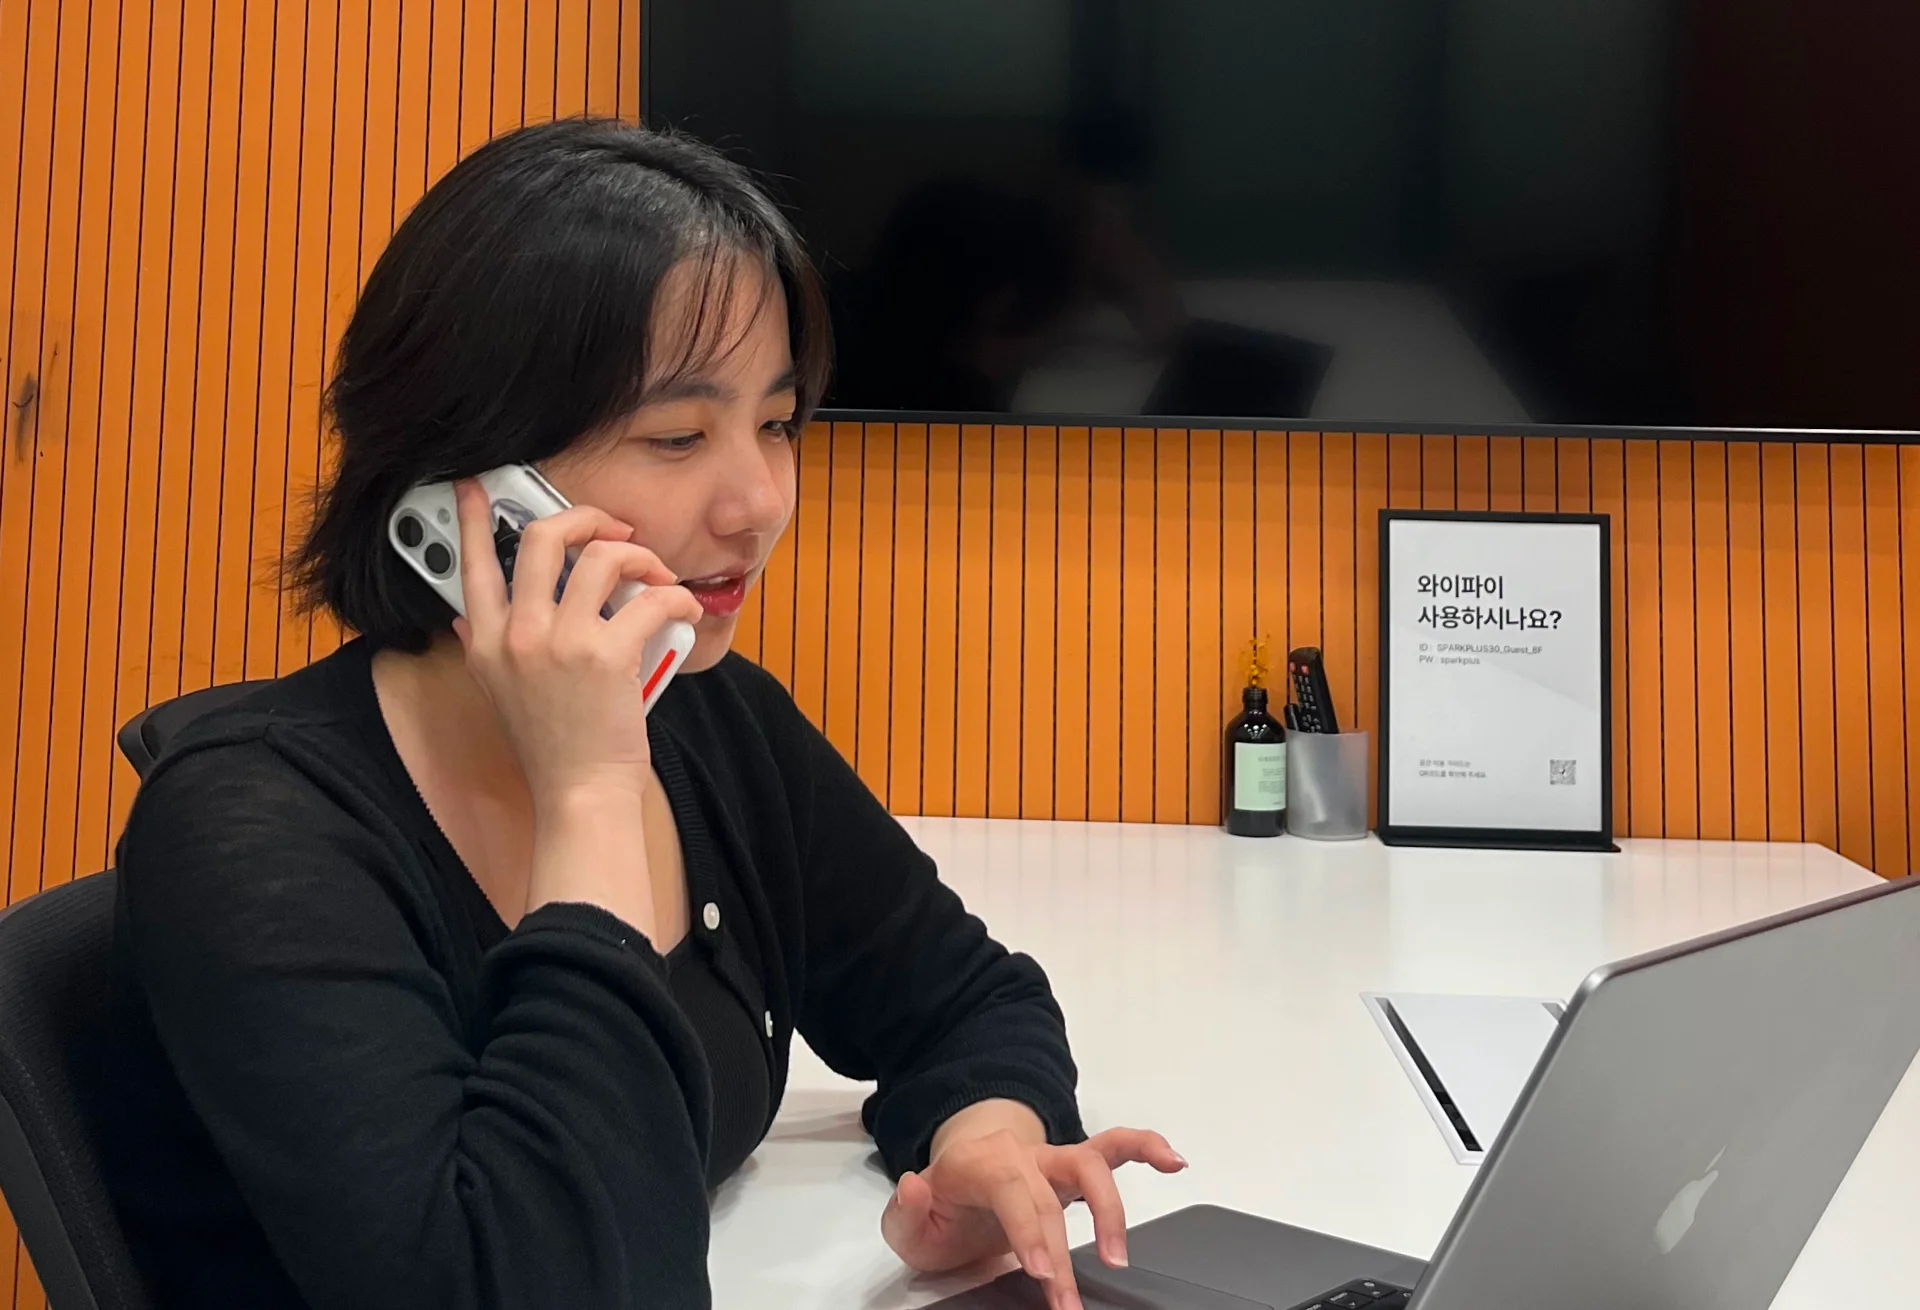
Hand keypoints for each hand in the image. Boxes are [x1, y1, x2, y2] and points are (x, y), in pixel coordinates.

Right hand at [448, 478, 704, 812]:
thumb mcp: (498, 693)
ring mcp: (561, 642)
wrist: (579, 793)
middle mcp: (518, 634)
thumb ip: (483, 648)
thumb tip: (467, 617)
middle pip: (540, 538)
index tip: (476, 487)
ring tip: (654, 574)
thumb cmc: (552, 746)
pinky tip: (682, 603)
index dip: (472, 518)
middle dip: (584, 519)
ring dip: (637, 555)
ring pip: (600, 557)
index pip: (470, 563)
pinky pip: (650, 598)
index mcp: (487, 640)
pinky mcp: (607, 655)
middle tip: (612, 530)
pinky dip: (674, 594)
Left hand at [881, 1124, 1186, 1309]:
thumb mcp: (907, 1223)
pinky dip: (1147, 1147)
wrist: (957, 1182)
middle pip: (1051, 1196)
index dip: (1030, 1230)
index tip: (1042, 1271)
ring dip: (1110, 1208)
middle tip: (1066, 1300)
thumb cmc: (940, 1209)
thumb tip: (914, 1188)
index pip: (1012, 1190)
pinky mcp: (1074, 1167)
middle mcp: (1021, 1156)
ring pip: (1091, 1163)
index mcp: (979, 1165)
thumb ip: (906, 1211)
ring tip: (1117, 1255)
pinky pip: (1116, 1147)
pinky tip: (1174, 1162)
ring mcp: (1051, 1159)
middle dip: (1062, 1250)